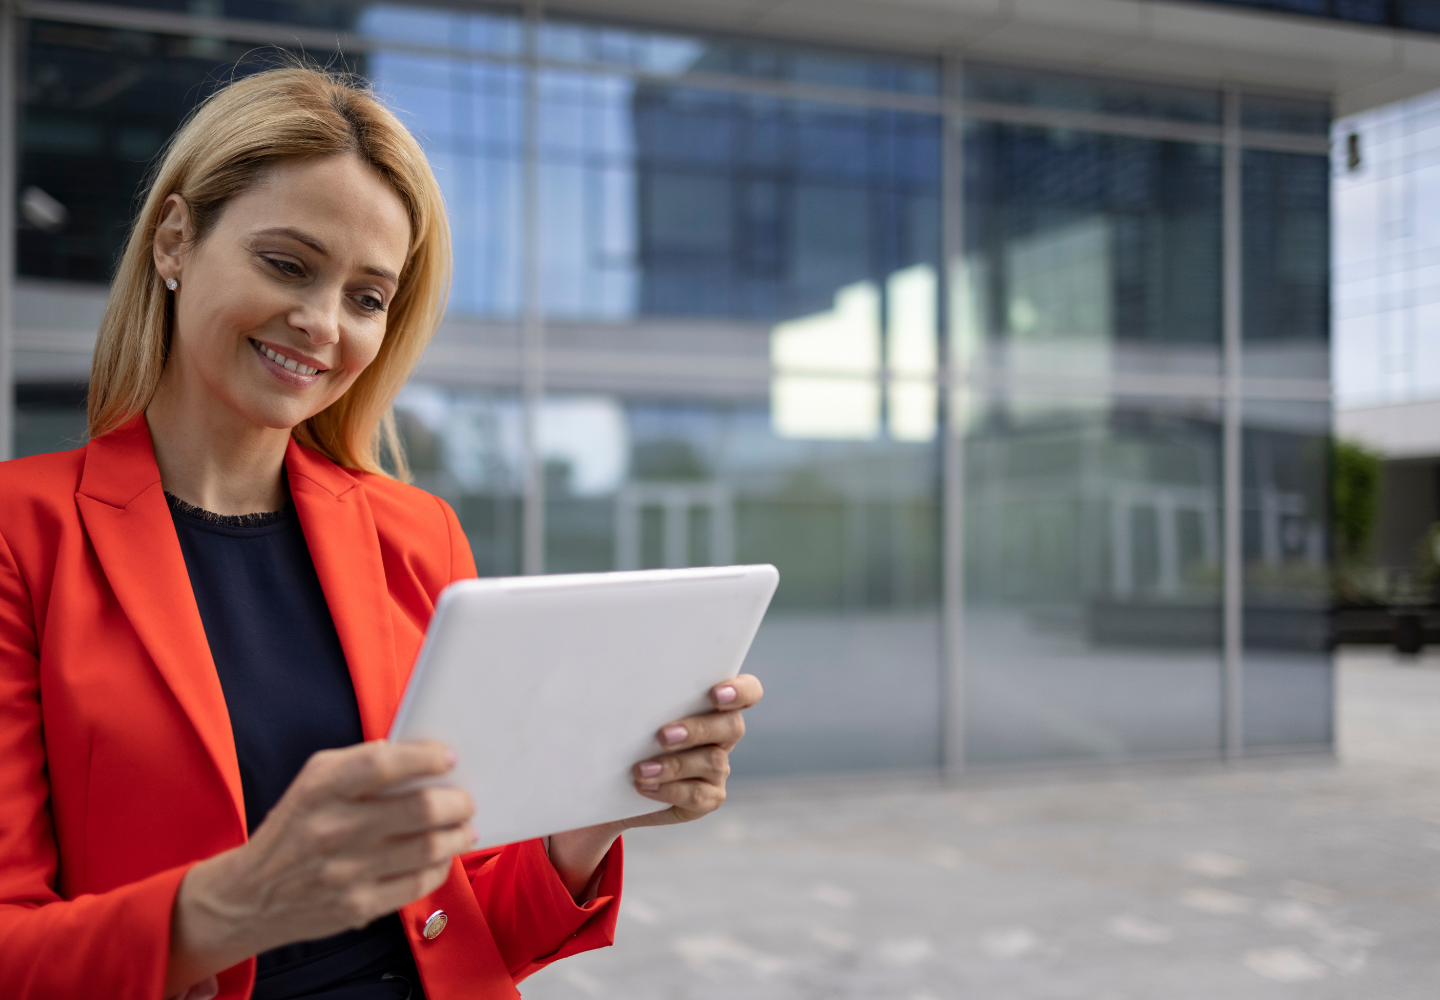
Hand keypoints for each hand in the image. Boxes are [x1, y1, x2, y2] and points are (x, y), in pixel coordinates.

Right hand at [166, 741, 474, 996]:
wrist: (250, 895)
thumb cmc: (296, 826)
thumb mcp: (314, 780)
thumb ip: (362, 763)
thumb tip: (423, 757)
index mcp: (321, 789)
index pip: (382, 764)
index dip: (424, 758)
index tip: (448, 758)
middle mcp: (333, 829)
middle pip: (420, 809)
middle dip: (457, 802)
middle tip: (466, 799)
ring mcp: (346, 872)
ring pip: (428, 848)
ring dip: (458, 835)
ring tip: (464, 826)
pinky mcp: (357, 905)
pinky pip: (418, 883)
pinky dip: (440, 866)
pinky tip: (441, 855)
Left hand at [547, 675, 763, 897]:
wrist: (612, 783)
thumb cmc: (626, 732)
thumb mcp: (635, 710)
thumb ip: (643, 694)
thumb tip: (615, 674)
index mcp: (715, 704)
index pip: (749, 691)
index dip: (740, 690)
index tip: (716, 693)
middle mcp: (724, 735)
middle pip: (732, 726)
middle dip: (698, 729)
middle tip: (662, 734)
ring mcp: (718, 768)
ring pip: (713, 762)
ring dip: (674, 764)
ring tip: (640, 769)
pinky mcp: (708, 797)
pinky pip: (697, 794)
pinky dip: (669, 789)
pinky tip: (643, 786)